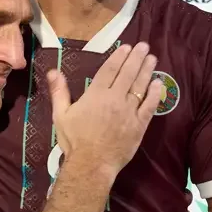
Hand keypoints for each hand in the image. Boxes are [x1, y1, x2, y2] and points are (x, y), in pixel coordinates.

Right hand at [47, 42, 162, 176]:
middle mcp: (115, 99)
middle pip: (128, 74)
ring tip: (152, 59)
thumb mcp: (61, 115)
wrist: (91, 164)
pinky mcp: (139, 125)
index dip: (120, 56)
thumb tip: (53, 71)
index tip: (127, 47)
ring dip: (147, 71)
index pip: (110, 70)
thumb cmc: (74, 140)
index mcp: (96, 94)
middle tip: (144, 46)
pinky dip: (154, 94)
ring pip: (140, 86)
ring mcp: (129, 112)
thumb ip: (60, 91)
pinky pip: (149, 106)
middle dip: (137, 58)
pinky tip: (158, 83)